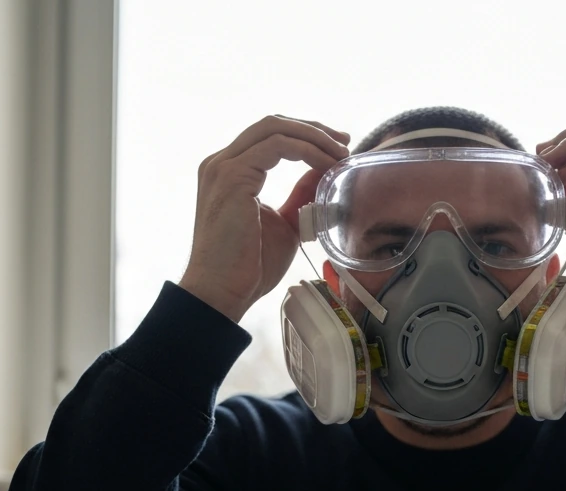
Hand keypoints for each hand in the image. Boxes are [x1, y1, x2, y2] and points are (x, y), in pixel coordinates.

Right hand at [178, 115, 349, 321]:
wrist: (223, 291)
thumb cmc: (248, 267)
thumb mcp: (285, 224)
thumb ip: (300, 197)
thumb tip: (322, 175)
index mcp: (230, 172)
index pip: (269, 136)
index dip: (305, 135)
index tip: (336, 147)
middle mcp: (222, 163)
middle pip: (272, 124)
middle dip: (312, 129)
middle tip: (344, 142)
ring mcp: (224, 167)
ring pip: (275, 129)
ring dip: (314, 138)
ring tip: (340, 155)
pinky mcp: (233, 176)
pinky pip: (278, 148)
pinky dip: (307, 151)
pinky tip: (326, 165)